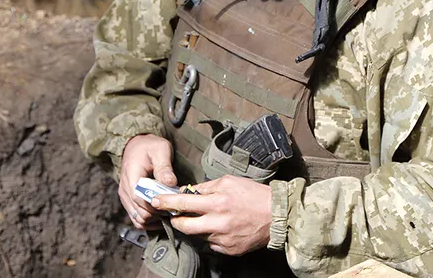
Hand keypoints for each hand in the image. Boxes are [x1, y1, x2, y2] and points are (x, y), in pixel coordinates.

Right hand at [119, 134, 177, 229]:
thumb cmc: (149, 146)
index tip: (171, 203)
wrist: (136, 146)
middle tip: (174, 208)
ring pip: (138, 219)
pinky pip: (137, 219)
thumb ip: (164, 167)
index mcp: (131, 176)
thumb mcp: (160, 150)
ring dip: (154, 219)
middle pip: (140, 212)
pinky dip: (149, 221)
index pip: (140, 198)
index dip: (156, 205)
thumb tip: (170, 183)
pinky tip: (161, 215)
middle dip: (158, 213)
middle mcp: (125, 190)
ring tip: (169, 211)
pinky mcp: (129, 202)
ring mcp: (125, 197)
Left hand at [152, 175, 271, 255]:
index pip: (184, 202)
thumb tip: (189, 191)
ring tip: (210, 217)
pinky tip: (222, 227)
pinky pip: (212, 243)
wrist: (277, 215)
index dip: (167, 202)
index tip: (155, 201)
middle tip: (175, 215)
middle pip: (185, 226)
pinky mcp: (229, 249)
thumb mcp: (229, 182)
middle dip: (176, 220)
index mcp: (217, 202)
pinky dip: (211, 235)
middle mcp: (217, 222)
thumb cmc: (254, 195)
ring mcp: (223, 238)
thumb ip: (207, 187)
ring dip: (197, 226)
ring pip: (198, 234)